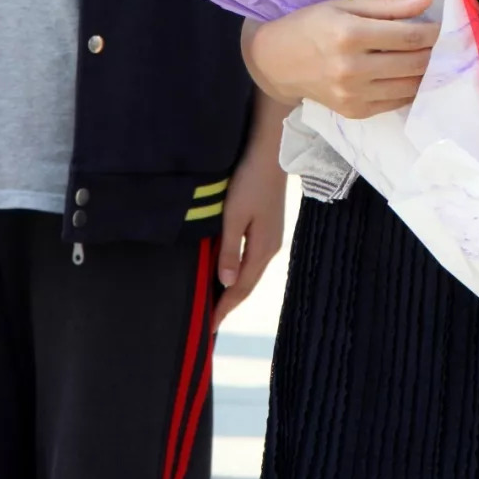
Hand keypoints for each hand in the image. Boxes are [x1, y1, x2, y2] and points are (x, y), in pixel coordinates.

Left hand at [213, 129, 286, 333]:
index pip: (241, 289)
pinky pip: (251, 257)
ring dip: (233, 289)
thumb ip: (230, 250)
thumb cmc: (250, 179)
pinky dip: (238, 271)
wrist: (271, 148)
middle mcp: (270, 246)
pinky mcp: (267, 224)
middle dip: (228, 304)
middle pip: (247, 284)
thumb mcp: (234, 215)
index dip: (224, 310)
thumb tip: (227, 284)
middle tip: (208, 324)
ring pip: (249, 271)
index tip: (207, 330)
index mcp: (263, 249)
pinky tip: (227, 271)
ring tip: (215, 303)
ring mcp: (271, 235)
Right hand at [244, 0, 439, 117]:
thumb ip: (388, 5)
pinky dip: (411, 89)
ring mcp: (354, 95)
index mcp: (350, 35)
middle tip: (444, 43)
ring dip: (428, 73)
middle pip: (414, 63)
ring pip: (410, 86)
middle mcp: (353, 68)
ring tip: (434, 59)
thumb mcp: (346, 5)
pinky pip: (396, 103)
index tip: (445, 26)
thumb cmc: (313, 25)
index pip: (408, 37)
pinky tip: (413, 76)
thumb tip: (428, 0)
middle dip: (436, 53)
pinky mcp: (355, 112)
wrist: (278, 62)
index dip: (434, 32)